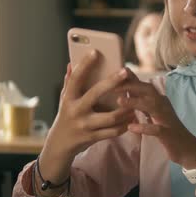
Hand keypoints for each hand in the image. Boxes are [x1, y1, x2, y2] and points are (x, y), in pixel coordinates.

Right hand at [38, 51, 135, 192]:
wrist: (59, 144)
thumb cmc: (66, 116)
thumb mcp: (64, 99)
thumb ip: (69, 82)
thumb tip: (70, 63)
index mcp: (68, 98)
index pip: (76, 78)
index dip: (84, 65)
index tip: (95, 52)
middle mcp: (76, 111)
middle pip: (96, 94)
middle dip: (112, 82)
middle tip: (125, 71)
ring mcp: (84, 125)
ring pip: (110, 116)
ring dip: (126, 108)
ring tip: (135, 100)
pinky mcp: (92, 137)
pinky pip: (113, 131)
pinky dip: (124, 125)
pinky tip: (132, 117)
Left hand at [117, 69, 195, 169]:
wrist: (188, 148)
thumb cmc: (168, 131)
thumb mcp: (155, 114)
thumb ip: (143, 103)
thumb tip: (127, 91)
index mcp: (160, 101)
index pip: (144, 86)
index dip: (131, 79)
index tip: (114, 74)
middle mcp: (164, 106)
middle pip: (148, 91)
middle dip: (131, 86)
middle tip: (112, 85)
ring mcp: (167, 119)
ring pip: (152, 106)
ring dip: (135, 102)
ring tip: (119, 101)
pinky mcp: (168, 133)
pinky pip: (156, 129)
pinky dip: (144, 127)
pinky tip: (131, 127)